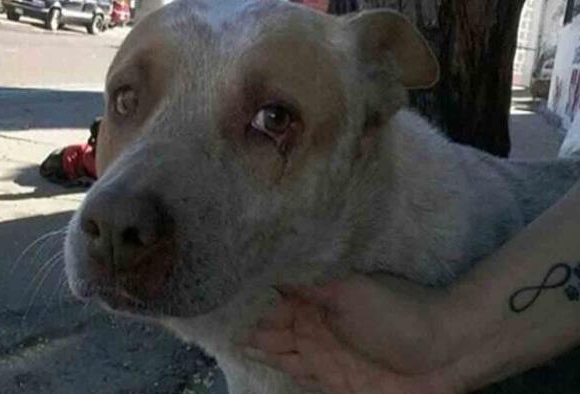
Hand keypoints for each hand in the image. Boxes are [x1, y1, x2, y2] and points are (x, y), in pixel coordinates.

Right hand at [240, 275, 465, 393]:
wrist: (442, 349)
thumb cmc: (395, 313)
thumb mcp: (349, 292)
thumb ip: (311, 291)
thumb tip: (277, 281)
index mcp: (321, 307)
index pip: (281, 310)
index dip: (259, 313)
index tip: (234, 312)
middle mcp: (320, 332)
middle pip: (280, 335)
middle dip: (257, 333)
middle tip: (228, 333)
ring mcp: (328, 360)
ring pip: (288, 357)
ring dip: (266, 352)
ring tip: (241, 347)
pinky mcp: (339, 384)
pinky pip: (304, 379)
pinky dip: (288, 372)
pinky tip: (273, 368)